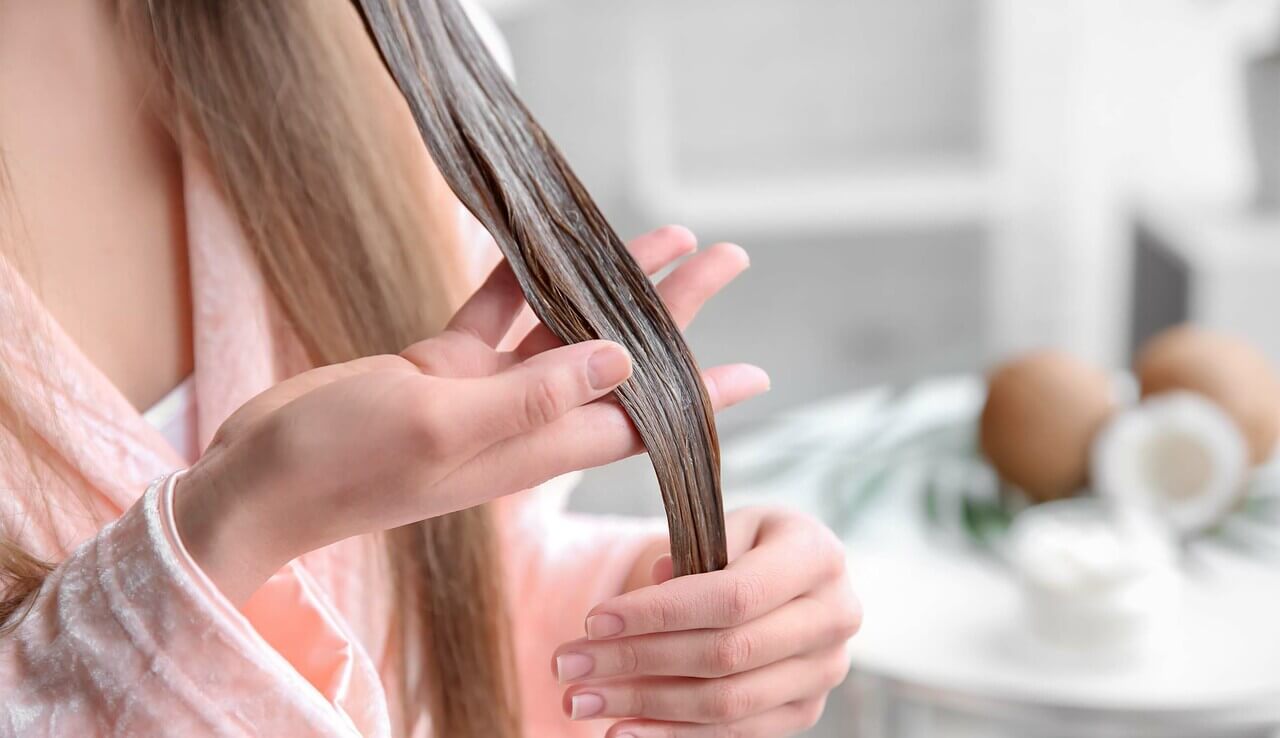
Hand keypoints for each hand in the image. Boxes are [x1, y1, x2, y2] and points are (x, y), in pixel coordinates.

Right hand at [175, 226, 769, 603]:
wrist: (260, 478)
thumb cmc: (341, 462)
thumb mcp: (439, 425)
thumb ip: (530, 398)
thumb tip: (619, 361)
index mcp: (531, 447)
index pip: (638, 420)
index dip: (699, 395)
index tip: (755, 373)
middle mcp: (519, 421)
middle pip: (616, 360)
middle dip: (672, 311)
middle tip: (724, 257)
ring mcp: (481, 393)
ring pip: (563, 328)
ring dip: (607, 284)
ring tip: (660, 237)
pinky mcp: (441, 367)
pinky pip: (497, 313)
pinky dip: (521, 278)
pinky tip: (548, 242)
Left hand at [553, 509, 859, 737]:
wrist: (795, 574)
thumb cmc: (750, 541)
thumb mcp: (727, 523)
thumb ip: (693, 546)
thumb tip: (655, 583)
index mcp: (817, 557)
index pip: (730, 596)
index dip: (659, 613)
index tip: (594, 619)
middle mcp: (834, 617)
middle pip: (724, 654)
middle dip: (637, 661)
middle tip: (569, 667)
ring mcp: (824, 671)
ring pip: (725, 703)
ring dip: (644, 706)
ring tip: (581, 701)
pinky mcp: (805, 709)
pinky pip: (735, 733)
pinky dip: (673, 734)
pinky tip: (623, 729)